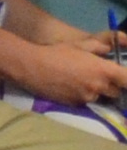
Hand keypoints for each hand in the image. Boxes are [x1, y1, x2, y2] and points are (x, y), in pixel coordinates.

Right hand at [0, 18, 126, 102]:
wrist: (31, 67)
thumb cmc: (56, 52)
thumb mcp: (80, 45)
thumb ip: (99, 48)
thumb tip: (108, 51)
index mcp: (103, 70)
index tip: (123, 77)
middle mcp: (98, 86)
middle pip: (116, 91)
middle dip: (111, 85)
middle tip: (100, 77)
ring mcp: (86, 98)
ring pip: (100, 97)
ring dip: (96, 91)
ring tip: (82, 82)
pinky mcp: (74, 105)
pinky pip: (86, 102)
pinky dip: (83, 96)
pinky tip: (71, 88)